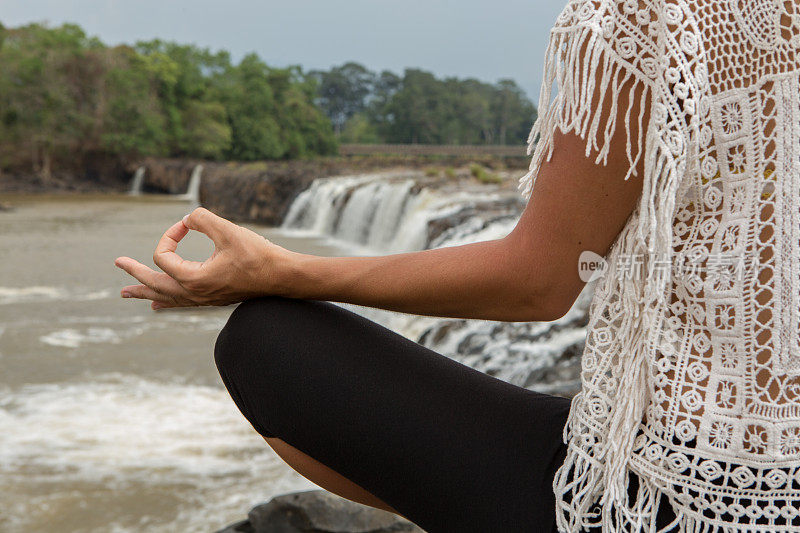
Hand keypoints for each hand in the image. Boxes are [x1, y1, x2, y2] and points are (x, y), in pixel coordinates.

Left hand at [115, 207, 293, 309]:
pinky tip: (158, 305)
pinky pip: (181, 302)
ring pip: (166, 296)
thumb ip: (201, 218)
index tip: (186, 224)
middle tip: (118, 263)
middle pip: (155, 283)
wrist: (282, 276)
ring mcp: (203, 299)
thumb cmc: (258, 255)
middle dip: (135, 273)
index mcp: (193, 279)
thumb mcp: (227, 230)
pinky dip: (166, 301)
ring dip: (145, 291)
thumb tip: (186, 218)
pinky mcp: (213, 298)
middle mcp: (194, 293)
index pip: (163, 256)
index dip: (169, 235)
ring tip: (126, 293)